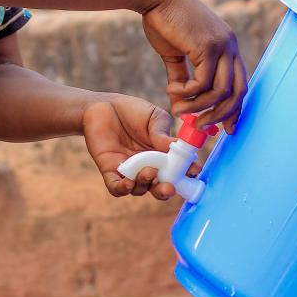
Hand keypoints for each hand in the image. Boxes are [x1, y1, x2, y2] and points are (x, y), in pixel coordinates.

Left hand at [82, 94, 199, 200]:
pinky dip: (122, 189)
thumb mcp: (154, 118)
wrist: (103, 105)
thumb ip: (163, 134)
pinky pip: (116, 188)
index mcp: (163, 156)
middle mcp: (148, 167)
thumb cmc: (133, 111)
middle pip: (159, 187)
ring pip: (140, 189)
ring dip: (145, 184)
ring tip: (148, 171)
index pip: (177, 170)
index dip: (186, 175)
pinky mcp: (110, 171)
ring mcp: (130, 171)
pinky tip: (128, 183)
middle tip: (169, 187)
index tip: (193, 172)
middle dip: (165, 191)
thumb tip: (176, 146)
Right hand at [140, 0, 247, 132]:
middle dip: (221, 115)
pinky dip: (187, 93)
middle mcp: (230, 46)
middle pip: (238, 92)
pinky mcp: (207, 46)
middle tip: (200, 126)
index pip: (241, 84)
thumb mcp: (176, 54)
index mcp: (227, 46)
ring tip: (180, 108)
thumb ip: (183, 78)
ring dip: (199, 107)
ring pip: (220, 91)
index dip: (235, 109)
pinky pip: (203, 83)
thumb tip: (182, 104)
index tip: (225, 128)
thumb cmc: (164, 21)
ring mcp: (222, 45)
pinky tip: (172, 90)